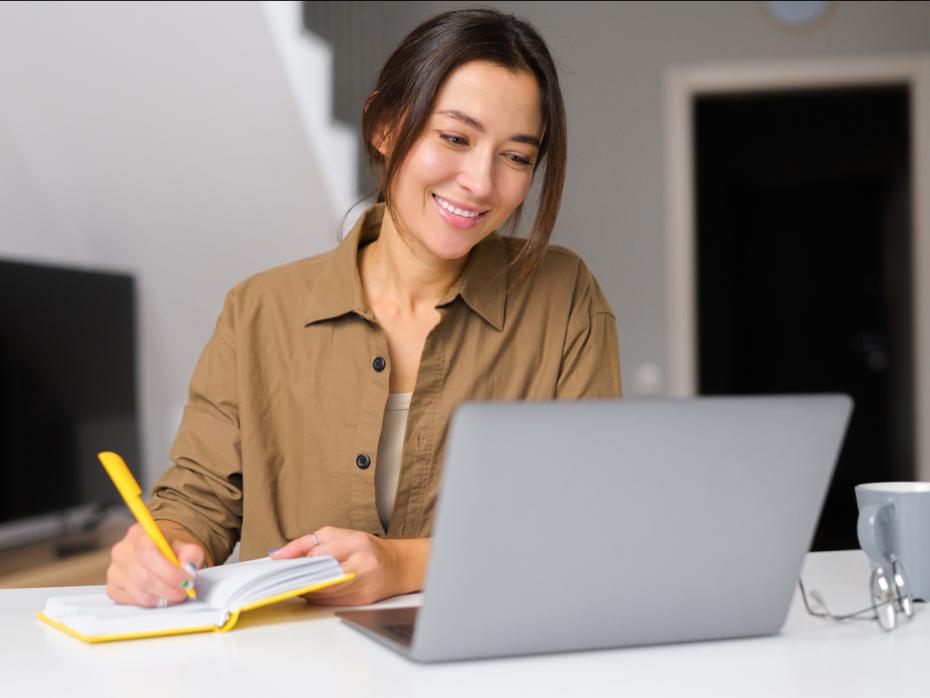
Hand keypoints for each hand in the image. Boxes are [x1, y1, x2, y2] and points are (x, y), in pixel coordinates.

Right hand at [106, 523, 203, 607]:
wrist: (158, 551)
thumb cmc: (170, 549)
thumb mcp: (185, 545)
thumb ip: (191, 553)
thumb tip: (189, 567)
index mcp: (138, 534)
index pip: (149, 555)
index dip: (170, 572)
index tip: (187, 580)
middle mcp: (121, 551)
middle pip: (143, 577)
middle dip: (168, 588)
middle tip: (184, 591)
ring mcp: (114, 570)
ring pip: (139, 593)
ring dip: (162, 597)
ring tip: (176, 594)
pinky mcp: (113, 587)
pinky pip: (133, 601)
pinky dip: (151, 602)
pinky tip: (161, 595)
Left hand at [270, 527, 428, 605]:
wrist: (397, 566)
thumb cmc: (368, 548)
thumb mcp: (339, 535)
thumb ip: (308, 543)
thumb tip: (279, 555)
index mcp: (356, 543)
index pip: (319, 555)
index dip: (299, 561)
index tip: (283, 565)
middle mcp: (362, 565)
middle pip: (319, 577)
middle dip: (300, 578)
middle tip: (285, 578)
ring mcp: (362, 586)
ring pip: (323, 593)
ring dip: (307, 590)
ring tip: (298, 583)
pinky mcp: (361, 602)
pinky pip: (331, 603)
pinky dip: (318, 598)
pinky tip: (314, 591)